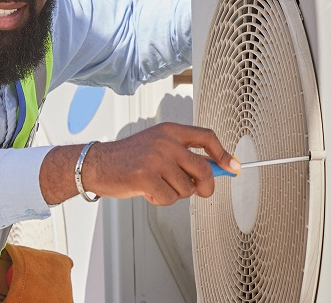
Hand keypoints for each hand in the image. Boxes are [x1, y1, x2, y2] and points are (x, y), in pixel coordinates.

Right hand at [40, 123, 237, 205]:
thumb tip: (216, 169)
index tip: (233, 166)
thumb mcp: (158, 146)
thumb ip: (183, 155)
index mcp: (170, 131)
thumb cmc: (128, 158)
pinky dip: (162, 200)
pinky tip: (148, 191)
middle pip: (204, 169)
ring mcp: (156, 159)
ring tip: (158, 186)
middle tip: (201, 191)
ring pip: (187, 189)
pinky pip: (170, 198)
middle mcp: (165, 142)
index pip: (207, 137)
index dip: (224, 153)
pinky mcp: (147, 177)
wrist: (97, 164)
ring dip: (176, 194)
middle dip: (206, 186)